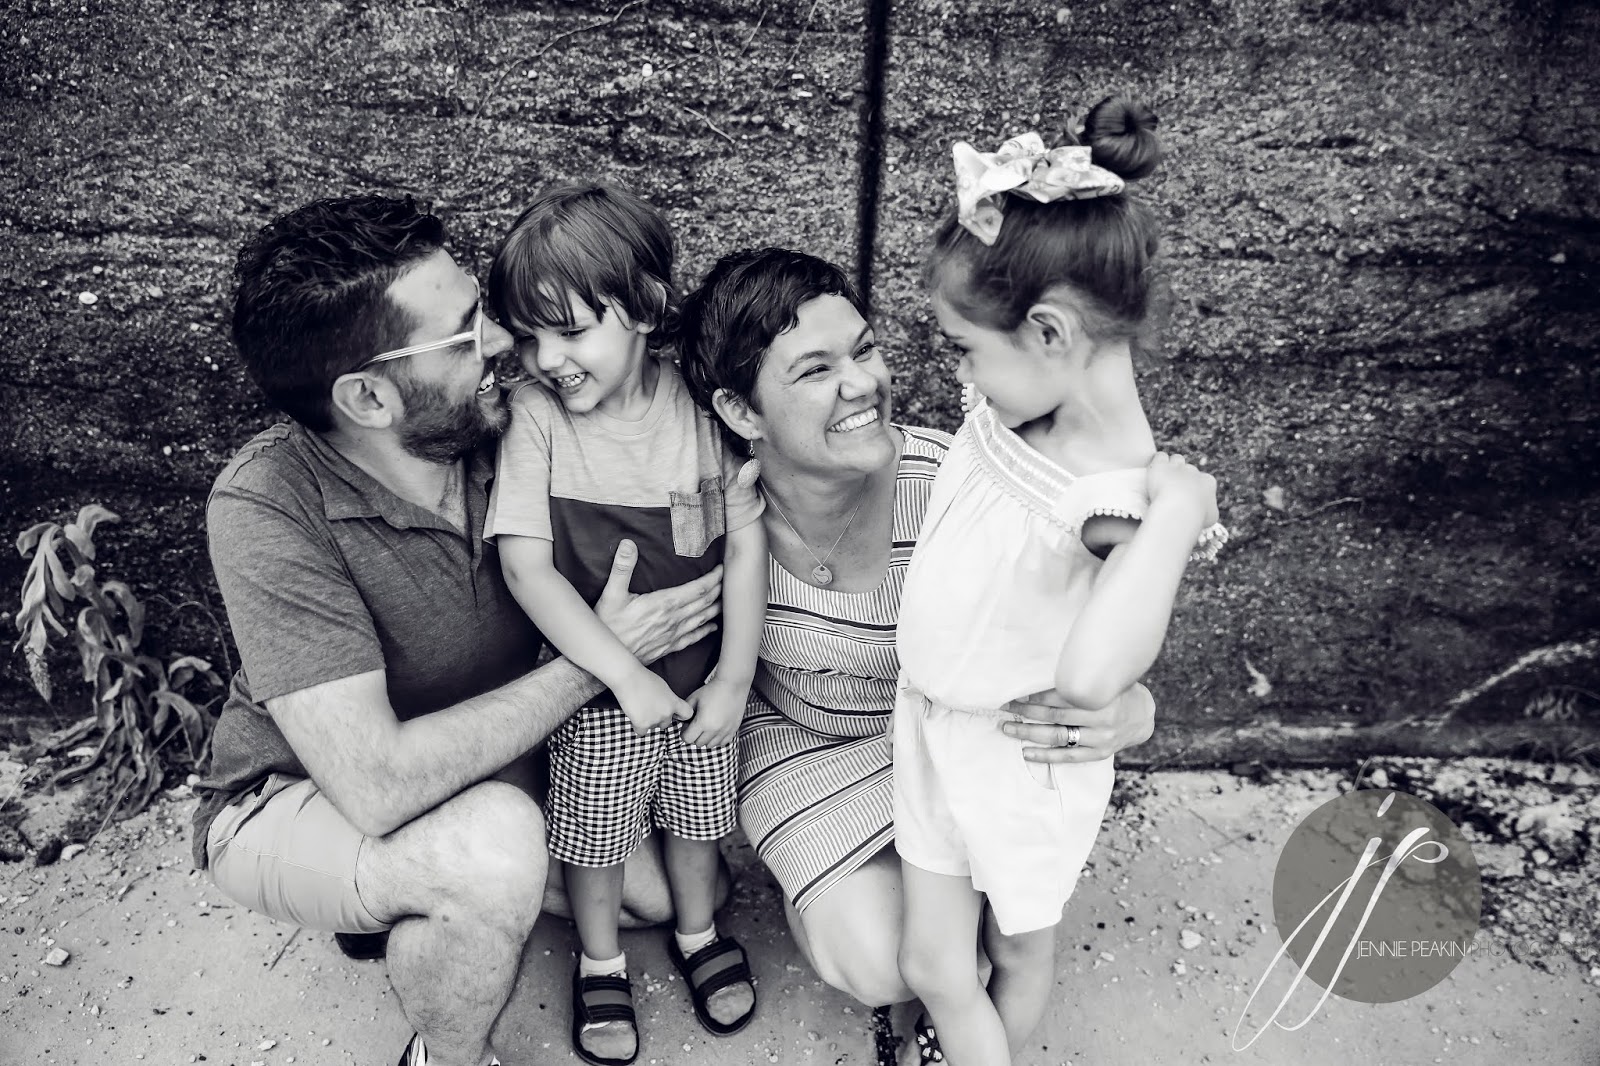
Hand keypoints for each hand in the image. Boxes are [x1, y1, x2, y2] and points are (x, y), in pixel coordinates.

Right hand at [594, 539, 722, 665]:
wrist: (607, 659)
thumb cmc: (607, 626)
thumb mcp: (610, 594)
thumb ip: (622, 568)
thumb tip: (628, 544)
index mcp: (663, 604)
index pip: (697, 589)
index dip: (713, 578)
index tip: (723, 568)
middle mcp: (673, 620)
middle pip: (704, 602)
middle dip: (720, 589)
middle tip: (731, 578)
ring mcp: (672, 635)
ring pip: (703, 619)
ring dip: (717, 607)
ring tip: (728, 598)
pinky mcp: (668, 647)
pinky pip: (693, 638)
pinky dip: (706, 630)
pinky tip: (713, 626)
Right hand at [613, 669, 693, 735]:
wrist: (628, 678)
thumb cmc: (644, 678)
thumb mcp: (663, 687)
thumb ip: (669, 700)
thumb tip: (669, 708)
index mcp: (673, 702)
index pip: (687, 714)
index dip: (681, 715)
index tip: (675, 713)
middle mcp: (666, 713)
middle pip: (666, 723)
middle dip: (659, 718)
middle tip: (648, 707)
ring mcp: (654, 720)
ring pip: (653, 727)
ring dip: (647, 721)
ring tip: (639, 707)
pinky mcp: (642, 724)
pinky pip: (642, 732)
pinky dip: (637, 726)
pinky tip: (634, 715)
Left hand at [681, 677, 747, 746]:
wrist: (732, 685)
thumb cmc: (712, 690)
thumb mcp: (693, 698)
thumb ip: (684, 712)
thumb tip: (680, 721)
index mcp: (703, 722)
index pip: (687, 739)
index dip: (684, 733)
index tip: (687, 726)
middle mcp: (715, 730)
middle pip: (698, 743)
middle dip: (694, 736)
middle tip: (696, 725)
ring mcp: (725, 731)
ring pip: (710, 745)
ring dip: (706, 738)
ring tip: (706, 727)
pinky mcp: (733, 730)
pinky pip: (722, 743)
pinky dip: (717, 739)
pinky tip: (716, 729)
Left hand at [1000, 682, 1154, 763]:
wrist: (1142, 717)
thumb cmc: (1117, 692)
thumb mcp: (1105, 679)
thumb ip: (1081, 678)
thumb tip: (1040, 671)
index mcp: (1103, 696)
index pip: (1063, 695)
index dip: (1037, 694)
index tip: (1017, 692)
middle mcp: (1102, 719)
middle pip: (1055, 715)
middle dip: (1027, 710)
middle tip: (1005, 706)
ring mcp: (1101, 739)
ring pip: (1057, 736)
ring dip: (1029, 732)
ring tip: (1008, 727)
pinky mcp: (1098, 753)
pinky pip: (1067, 756)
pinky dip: (1045, 755)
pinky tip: (1026, 752)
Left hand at [1146, 452, 1217, 528]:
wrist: (1179, 510)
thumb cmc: (1195, 517)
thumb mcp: (1209, 518)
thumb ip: (1208, 510)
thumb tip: (1205, 511)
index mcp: (1208, 482)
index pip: (1203, 480)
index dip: (1194, 489)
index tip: (1186, 499)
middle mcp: (1194, 471)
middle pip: (1189, 470)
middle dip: (1182, 479)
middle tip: (1173, 493)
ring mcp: (1177, 467)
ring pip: (1176, 460)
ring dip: (1171, 467)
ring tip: (1164, 480)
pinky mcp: (1160, 466)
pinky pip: (1160, 457)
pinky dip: (1158, 463)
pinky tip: (1155, 473)